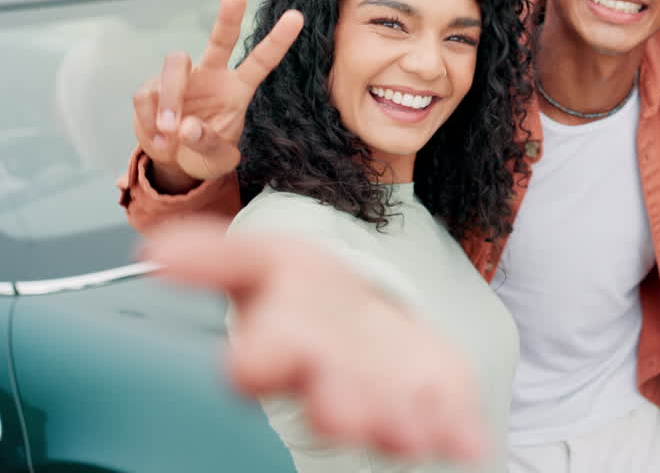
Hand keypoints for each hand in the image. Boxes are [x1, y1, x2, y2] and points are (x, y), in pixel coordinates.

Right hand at [133, 0, 302, 190]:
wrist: (173, 163)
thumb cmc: (203, 155)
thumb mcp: (216, 160)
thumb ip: (208, 145)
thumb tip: (187, 126)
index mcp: (238, 89)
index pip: (261, 61)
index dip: (278, 40)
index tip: (297, 16)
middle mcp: (212, 75)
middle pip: (220, 38)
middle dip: (228, 15)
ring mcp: (181, 78)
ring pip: (173, 66)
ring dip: (169, 98)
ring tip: (169, 132)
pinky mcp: (151, 87)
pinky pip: (146, 95)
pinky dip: (149, 120)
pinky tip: (158, 140)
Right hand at [142, 218, 488, 461]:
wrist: (364, 318)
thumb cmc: (308, 296)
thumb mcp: (263, 261)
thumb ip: (214, 258)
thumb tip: (153, 251)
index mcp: (286, 339)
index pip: (267, 351)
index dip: (261, 359)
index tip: (249, 368)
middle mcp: (332, 376)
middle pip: (331, 392)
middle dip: (337, 404)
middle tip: (343, 417)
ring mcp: (384, 390)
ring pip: (387, 412)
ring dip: (394, 424)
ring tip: (407, 435)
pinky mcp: (433, 395)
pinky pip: (448, 417)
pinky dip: (458, 430)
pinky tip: (469, 443)